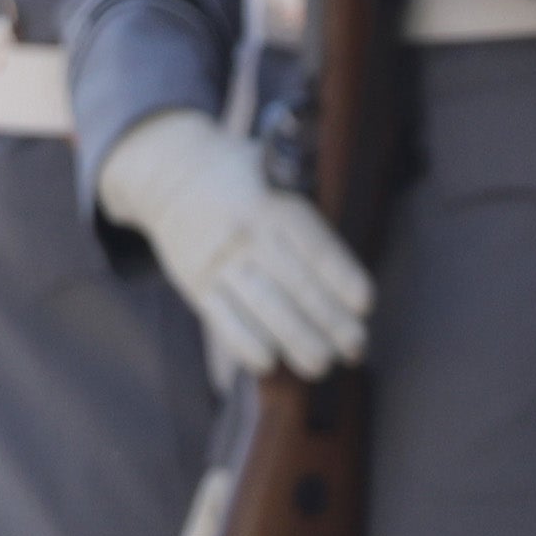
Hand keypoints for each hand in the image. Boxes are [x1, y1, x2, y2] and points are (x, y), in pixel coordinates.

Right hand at [90, 101, 372, 383]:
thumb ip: (312, 212)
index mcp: (275, 207)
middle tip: (355, 348)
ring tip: (321, 365)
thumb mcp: (278, 171)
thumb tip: (349, 256)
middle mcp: (247, 234)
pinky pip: (222, 319)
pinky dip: (245, 343)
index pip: (316, 248)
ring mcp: (218, 261)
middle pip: (296, 285)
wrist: (170, 175)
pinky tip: (269, 362)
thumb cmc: (242, 178)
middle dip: (330, 322)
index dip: (343, 278)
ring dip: (295, 340)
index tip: (365, 306)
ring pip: (263, 307)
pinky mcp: (195, 284)